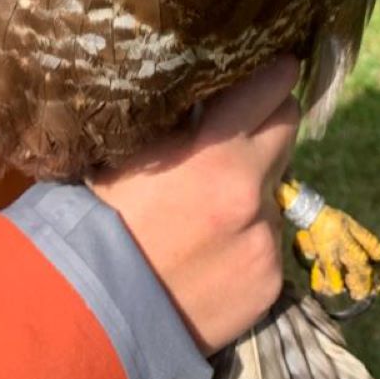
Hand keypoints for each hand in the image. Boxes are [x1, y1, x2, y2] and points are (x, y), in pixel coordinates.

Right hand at [90, 55, 299, 354]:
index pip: (271, 91)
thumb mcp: (133, 154)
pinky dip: (249, 240)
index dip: (273, 75)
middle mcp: (251, 195)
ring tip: (210, 210)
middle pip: (288, 130)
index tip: (278, 66)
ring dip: (255, 189)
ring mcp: (264, 242)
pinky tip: (212, 253)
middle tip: (248, 127)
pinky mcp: (269, 284)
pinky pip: (268, 243)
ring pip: (276, 191)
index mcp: (216, 155)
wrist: (92, 312)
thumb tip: (211, 92)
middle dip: (270, 123)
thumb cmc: (99, 219)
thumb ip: (183, 123)